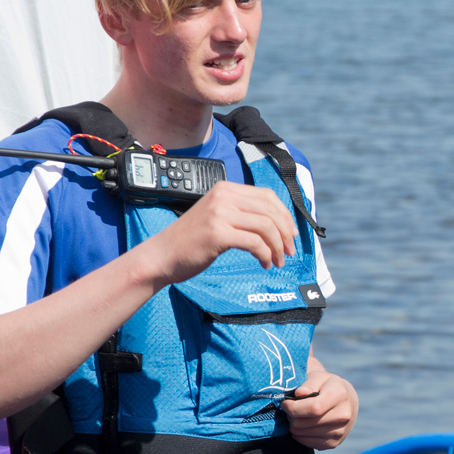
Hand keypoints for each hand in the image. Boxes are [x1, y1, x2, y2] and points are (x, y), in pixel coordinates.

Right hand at [132, 182, 297, 285]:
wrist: (162, 255)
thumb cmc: (191, 241)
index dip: (285, 215)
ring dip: (278, 247)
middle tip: (289, 251)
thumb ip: (241, 212)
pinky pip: (255, 243)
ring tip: (278, 261)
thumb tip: (276, 222)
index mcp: (225, 189)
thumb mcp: (217, 216)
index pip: (267, 196)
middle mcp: (223, 197)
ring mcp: (220, 214)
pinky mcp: (218, 233)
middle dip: (286, 233)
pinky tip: (265, 264)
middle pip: (270, 210)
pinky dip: (266, 255)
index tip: (291, 234)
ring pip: (266, 226)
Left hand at [283, 355, 356, 449]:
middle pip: (304, 423)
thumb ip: (309, 383)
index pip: (313, 408)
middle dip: (291, 416)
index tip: (285, 404)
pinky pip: (307, 443)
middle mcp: (343, 415)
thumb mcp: (319, 378)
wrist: (347, 403)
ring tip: (297, 416)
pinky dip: (299, 435)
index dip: (293, 408)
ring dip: (294, 425)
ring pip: (302, 433)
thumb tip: (299, 393)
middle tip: (290, 409)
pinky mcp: (333, 443)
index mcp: (340, 396)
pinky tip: (303, 425)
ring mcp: (339, 432)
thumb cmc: (328, 387)